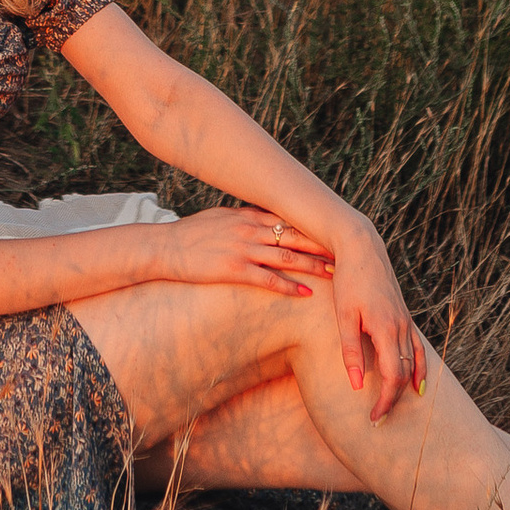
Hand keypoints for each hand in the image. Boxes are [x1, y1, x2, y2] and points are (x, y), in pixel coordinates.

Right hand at [164, 204, 335, 297]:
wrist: (163, 247)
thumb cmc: (191, 234)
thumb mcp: (221, 218)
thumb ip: (245, 218)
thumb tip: (264, 219)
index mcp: (247, 216)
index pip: (289, 219)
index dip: (314, 227)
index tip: (334, 233)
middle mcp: (249, 229)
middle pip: (295, 236)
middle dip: (321, 245)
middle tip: (346, 254)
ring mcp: (242, 248)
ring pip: (287, 257)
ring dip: (313, 266)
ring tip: (335, 275)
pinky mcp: (233, 269)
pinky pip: (267, 279)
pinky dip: (289, 286)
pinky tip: (306, 293)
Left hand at [328, 215, 424, 417]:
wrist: (362, 248)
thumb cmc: (348, 281)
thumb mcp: (343, 316)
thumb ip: (351, 352)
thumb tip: (357, 385)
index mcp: (386, 328)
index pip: (393, 377)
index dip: (385, 401)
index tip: (373, 418)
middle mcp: (402, 327)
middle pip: (404, 375)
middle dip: (393, 400)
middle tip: (378, 421)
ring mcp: (406, 321)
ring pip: (413, 363)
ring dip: (405, 389)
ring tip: (394, 408)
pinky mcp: (404, 317)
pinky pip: (418, 349)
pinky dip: (419, 369)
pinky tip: (417, 385)